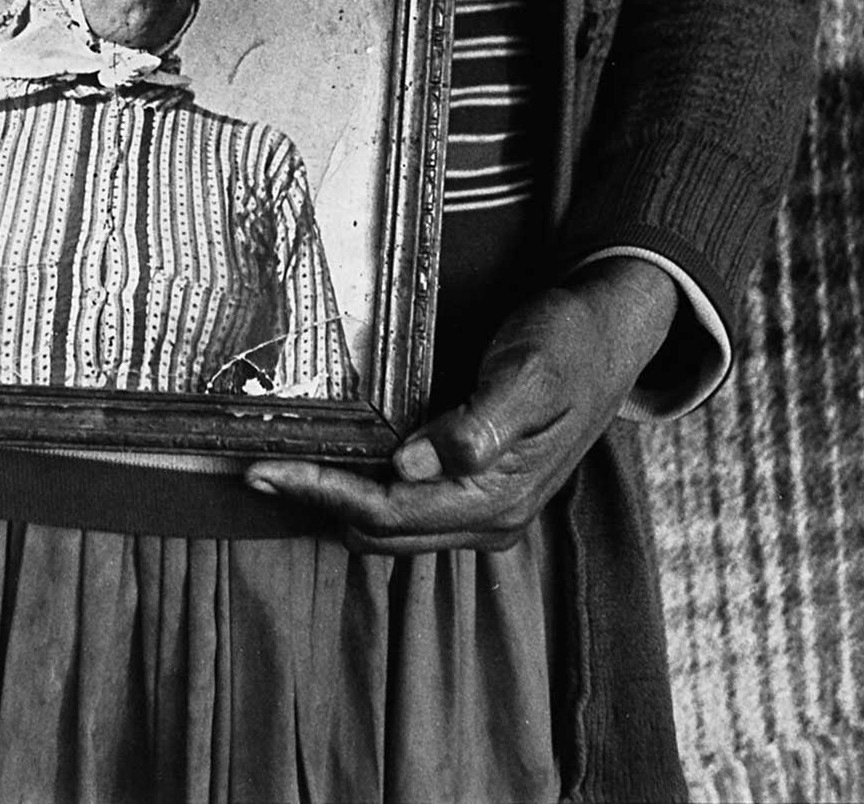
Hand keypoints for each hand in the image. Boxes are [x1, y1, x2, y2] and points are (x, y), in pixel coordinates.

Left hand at [246, 258, 677, 553]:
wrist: (609, 335)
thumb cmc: (566, 344)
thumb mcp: (527, 374)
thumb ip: (476, 426)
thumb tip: (411, 468)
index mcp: (499, 495)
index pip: (388, 511)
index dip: (322, 492)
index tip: (263, 467)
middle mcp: (489, 516)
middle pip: (380, 528)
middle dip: (316, 501)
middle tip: (254, 465)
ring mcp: (485, 507)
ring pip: (391, 526)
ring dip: (336, 500)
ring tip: (281, 465)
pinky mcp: (479, 488)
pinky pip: (408, 508)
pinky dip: (364, 490)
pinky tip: (336, 459)